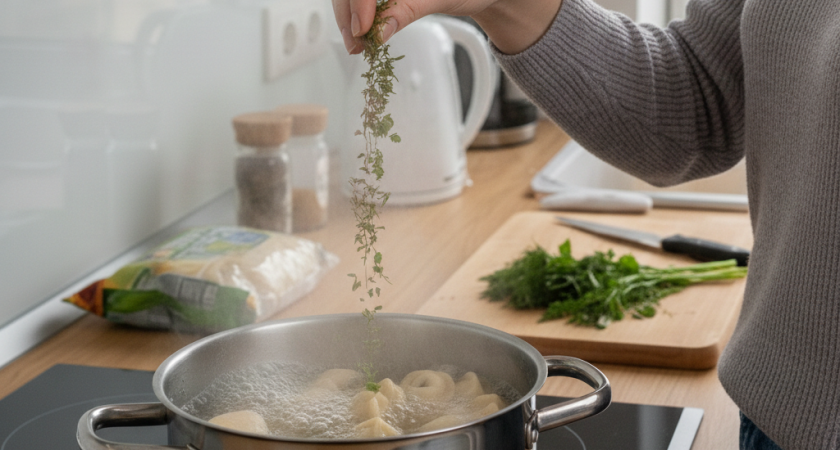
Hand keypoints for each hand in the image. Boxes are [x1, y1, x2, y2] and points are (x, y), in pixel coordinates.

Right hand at [332, 0, 562, 54]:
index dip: (358, 2)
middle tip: (356, 43)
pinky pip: (364, 0)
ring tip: (358, 44)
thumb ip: (407, 10)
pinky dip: (359, 17)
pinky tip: (363, 34)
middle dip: (348, 13)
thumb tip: (379, 31)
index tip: (363, 28)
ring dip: (349, 18)